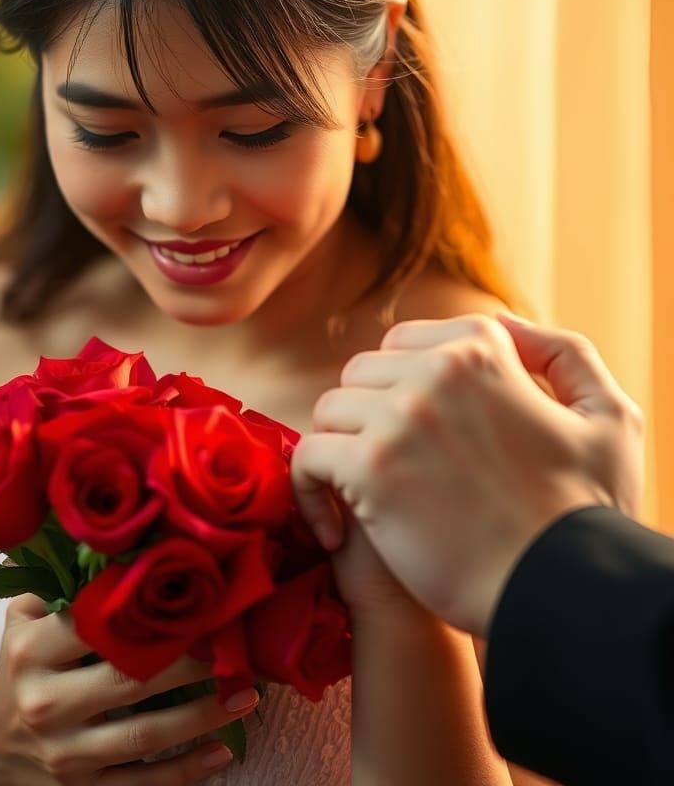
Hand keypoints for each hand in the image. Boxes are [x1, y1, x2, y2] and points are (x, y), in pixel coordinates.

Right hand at [0, 592, 259, 784]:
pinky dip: (188, 770)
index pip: (97, 625)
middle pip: (130, 680)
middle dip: (190, 662)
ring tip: (247, 695)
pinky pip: (144, 783)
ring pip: (146, 735)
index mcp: (31, 651)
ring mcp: (66, 752)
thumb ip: (59, 585)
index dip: (150, 611)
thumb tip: (122, 542)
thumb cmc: (20, 669)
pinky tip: (224, 752)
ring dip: (203, 716)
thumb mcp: (21, 621)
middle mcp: (46, 703)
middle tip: (234, 644)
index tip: (197, 598)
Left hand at [290, 312, 643, 636]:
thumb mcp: (606, 418)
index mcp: (482, 351)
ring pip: (330, 413)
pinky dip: (310, 493)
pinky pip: (308, 459)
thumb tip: (503, 322)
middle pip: (361, 376)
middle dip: (368, 418)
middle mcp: (435, 372)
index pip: (401, 344)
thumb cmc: (587, 515)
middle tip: (388, 469)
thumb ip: (562, 355)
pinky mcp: (371, 468)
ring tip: (364, 495)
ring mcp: (399, 417)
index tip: (412, 433)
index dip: (398, 388)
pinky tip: (336, 531)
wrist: (562, 591)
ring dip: (340, 453)